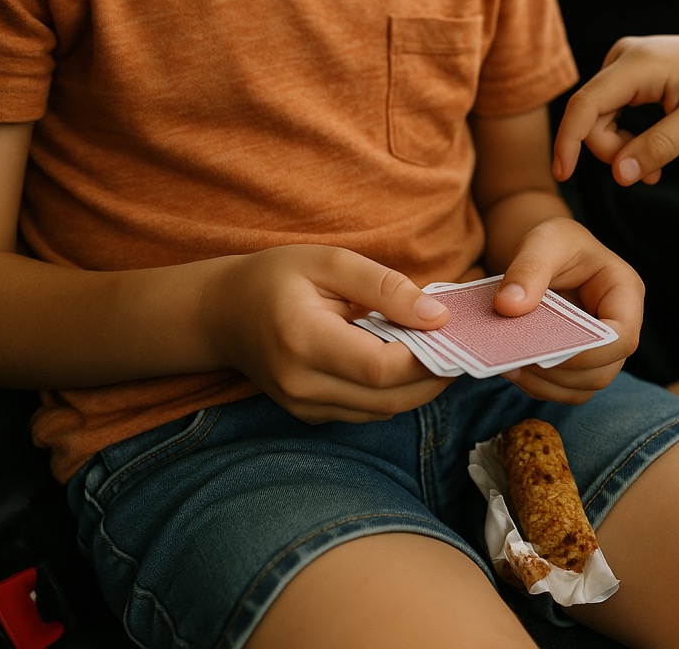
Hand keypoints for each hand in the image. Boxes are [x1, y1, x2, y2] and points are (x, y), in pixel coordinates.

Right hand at [199, 244, 453, 423]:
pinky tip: (402, 361)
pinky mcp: (311, 415)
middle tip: (457, 344)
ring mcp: (304, 406)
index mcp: (304, 341)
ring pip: (384, 411)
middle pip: (390, 398)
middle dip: (433, 375)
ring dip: (418, 386)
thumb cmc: (276, 278)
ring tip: (432, 349)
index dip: (427, 356)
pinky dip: (394, 392)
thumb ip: (385, 287)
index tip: (452, 331)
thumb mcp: (330, 262)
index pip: (381, 368)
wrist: (221, 314)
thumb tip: (437, 316)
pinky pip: (369, 412)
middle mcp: (302, 384)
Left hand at [489, 217, 642, 402]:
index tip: (544, 352)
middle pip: (604, 370)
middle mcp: (620, 326)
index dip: (589, 353)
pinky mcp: (580, 363)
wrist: (545, 254)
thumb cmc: (554, 241)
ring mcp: (602, 349)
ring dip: (547, 385)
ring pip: (584, 387)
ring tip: (508, 367)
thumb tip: (508, 307)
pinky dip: (539, 386)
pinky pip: (566, 389)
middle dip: (560, 374)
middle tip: (516, 361)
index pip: (623, 337)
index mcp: (624, 292)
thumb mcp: (543, 241)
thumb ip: (528, 269)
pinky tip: (511, 369)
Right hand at [553, 35, 678, 185]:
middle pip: (591, 116)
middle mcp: (624, 55)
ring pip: (598, 118)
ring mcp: (624, 62)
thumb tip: (619, 174)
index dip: (569, 141)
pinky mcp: (628, 73)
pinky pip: (610, 113)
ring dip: (621, 149)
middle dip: (614, 153)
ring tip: (655, 168)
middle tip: (651, 176)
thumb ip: (659, 148)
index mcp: (640, 62)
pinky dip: (625, 138)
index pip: (586, 104)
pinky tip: (649, 150)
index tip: (562, 175)